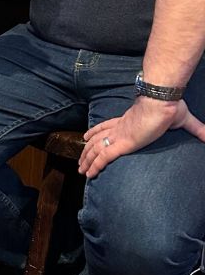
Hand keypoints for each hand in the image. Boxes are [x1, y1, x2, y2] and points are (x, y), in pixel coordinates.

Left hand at [80, 96, 204, 176]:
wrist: (162, 101)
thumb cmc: (170, 107)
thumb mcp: (183, 119)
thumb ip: (196, 129)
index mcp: (128, 120)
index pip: (107, 126)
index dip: (95, 132)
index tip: (87, 137)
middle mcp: (119, 128)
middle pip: (96, 140)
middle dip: (86, 151)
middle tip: (80, 161)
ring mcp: (118, 136)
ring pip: (95, 149)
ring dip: (86, 160)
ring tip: (81, 170)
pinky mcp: (121, 143)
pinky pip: (103, 157)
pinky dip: (94, 165)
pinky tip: (89, 173)